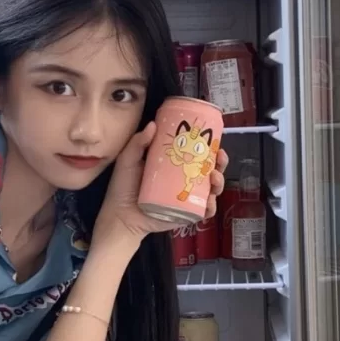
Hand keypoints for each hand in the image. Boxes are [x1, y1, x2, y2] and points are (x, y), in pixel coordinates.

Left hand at [92, 121, 227, 248]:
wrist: (120, 216)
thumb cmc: (123, 188)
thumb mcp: (128, 160)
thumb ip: (138, 143)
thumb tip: (153, 124)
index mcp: (173, 166)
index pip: (196, 154)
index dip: (208, 147)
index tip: (213, 139)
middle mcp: (183, 181)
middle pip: (209, 170)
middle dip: (219, 163)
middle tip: (219, 157)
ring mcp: (186, 198)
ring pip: (211, 190)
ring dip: (219, 182)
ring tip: (214, 177)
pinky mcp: (185, 214)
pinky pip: (203, 212)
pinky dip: (210, 207)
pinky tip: (209, 200)